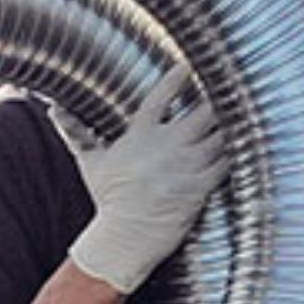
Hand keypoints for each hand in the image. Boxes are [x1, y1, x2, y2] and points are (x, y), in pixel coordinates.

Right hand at [54, 69, 228, 293]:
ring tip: (249, 112)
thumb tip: (54, 109)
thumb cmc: (108, 200)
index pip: (161, 97)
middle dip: (220, 99)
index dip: (177, 79)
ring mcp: (185, 166)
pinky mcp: (199, 186)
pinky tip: (248, 142)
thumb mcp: (91, 164)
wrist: (124, 237)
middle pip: (202, 112)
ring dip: (234, 124)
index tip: (189, 66)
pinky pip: (227, 162)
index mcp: (140, 135)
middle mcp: (165, 146)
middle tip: (235, 87)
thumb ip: (77, 133)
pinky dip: (238, 151)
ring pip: (219, 135)